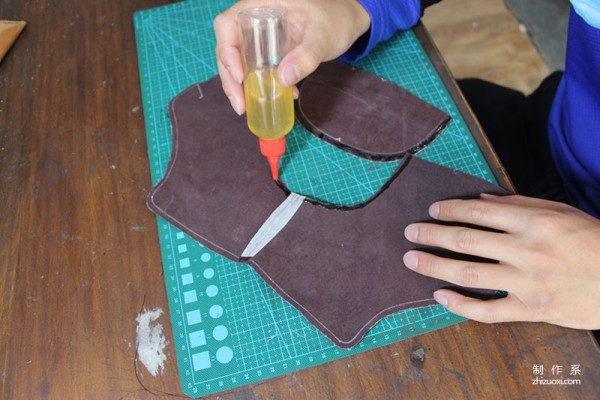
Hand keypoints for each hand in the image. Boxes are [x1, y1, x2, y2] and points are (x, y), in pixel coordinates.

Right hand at [213, 0, 369, 114]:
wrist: (347, 22)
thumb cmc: (335, 19)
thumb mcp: (323, 36)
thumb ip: (306, 56)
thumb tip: (283, 79)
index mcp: (260, 3)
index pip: (227, 24)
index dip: (227, 50)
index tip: (240, 75)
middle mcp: (253, 18)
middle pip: (228, 46)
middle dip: (230, 77)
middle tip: (240, 104)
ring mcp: (259, 35)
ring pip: (237, 60)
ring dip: (240, 86)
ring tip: (246, 108)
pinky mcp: (267, 50)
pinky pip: (254, 67)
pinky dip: (259, 85)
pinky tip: (277, 99)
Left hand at [403, 194, 599, 329]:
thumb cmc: (592, 241)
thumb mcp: (559, 212)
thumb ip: (518, 205)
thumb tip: (480, 200)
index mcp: (534, 222)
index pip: (478, 213)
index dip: (449, 210)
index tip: (432, 211)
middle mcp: (527, 251)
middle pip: (466, 241)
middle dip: (432, 235)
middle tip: (410, 232)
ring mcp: (528, 283)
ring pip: (469, 274)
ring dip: (435, 265)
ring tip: (412, 258)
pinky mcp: (532, 311)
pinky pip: (488, 311)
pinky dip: (460, 305)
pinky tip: (440, 296)